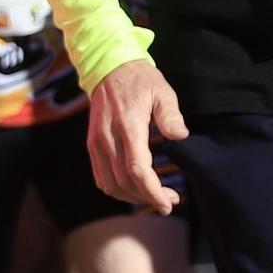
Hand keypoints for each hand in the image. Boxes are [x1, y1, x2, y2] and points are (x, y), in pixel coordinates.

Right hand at [87, 60, 187, 212]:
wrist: (108, 69)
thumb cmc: (139, 80)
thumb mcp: (162, 91)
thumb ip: (170, 114)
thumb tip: (180, 135)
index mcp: (128, 126)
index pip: (137, 169)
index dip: (153, 191)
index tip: (168, 202)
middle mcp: (108, 138)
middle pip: (125, 182)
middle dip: (148, 197)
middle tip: (169, 201)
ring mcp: (97, 143)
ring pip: (111, 184)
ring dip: (132, 197)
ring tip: (153, 197)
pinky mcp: (92, 145)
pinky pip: (100, 177)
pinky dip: (116, 190)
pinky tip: (133, 190)